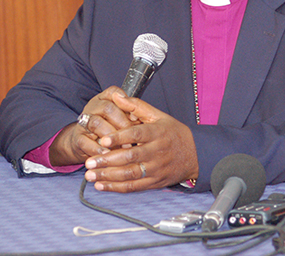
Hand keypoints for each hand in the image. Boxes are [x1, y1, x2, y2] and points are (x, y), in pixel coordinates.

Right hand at [49, 86, 137, 165]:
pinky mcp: (78, 137)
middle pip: (107, 108)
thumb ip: (131, 115)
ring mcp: (84, 121)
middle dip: (122, 123)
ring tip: (124, 148)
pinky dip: (97, 149)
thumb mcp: (122, 119)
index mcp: (105, 98)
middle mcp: (93, 106)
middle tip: (133, 137)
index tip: (136, 117)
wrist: (86, 144)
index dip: (127, 104)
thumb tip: (141, 120)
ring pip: (96, 123)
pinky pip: (85, 141)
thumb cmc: (110, 129)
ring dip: (111, 136)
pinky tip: (108, 154)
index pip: (115, 92)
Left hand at [84, 93, 198, 192]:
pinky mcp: (155, 182)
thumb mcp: (159, 116)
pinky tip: (101, 185)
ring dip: (109, 176)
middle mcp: (158, 151)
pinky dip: (116, 187)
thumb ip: (136, 106)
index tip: (103, 140)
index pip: (137, 134)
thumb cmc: (173, 133)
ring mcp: (156, 168)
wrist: (195, 154)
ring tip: (90, 175)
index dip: (120, 137)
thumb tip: (117, 96)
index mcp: (158, 133)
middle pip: (131, 157)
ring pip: (130, 174)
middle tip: (89, 162)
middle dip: (108, 161)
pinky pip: (134, 187)